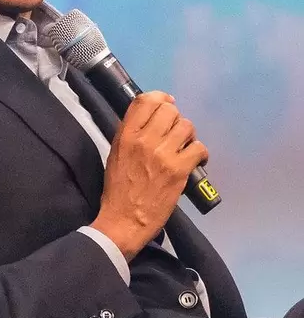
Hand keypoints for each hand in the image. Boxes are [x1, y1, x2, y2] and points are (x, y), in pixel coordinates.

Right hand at [91, 91, 207, 260]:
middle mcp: (144, 140)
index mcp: (126, 135)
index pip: (145, 101)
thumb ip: (131, 134)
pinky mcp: (178, 170)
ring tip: (185, 148)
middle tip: (176, 134)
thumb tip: (151, 118)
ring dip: (189, 136)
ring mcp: (162, 154)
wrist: (125, 219)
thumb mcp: (116, 154)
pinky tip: (197, 160)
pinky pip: (199, 148)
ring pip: (187, 126)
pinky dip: (201, 153)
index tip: (168, 103)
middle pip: (169, 110)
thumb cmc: (118, 189)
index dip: (161, 98)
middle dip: (176, 119)